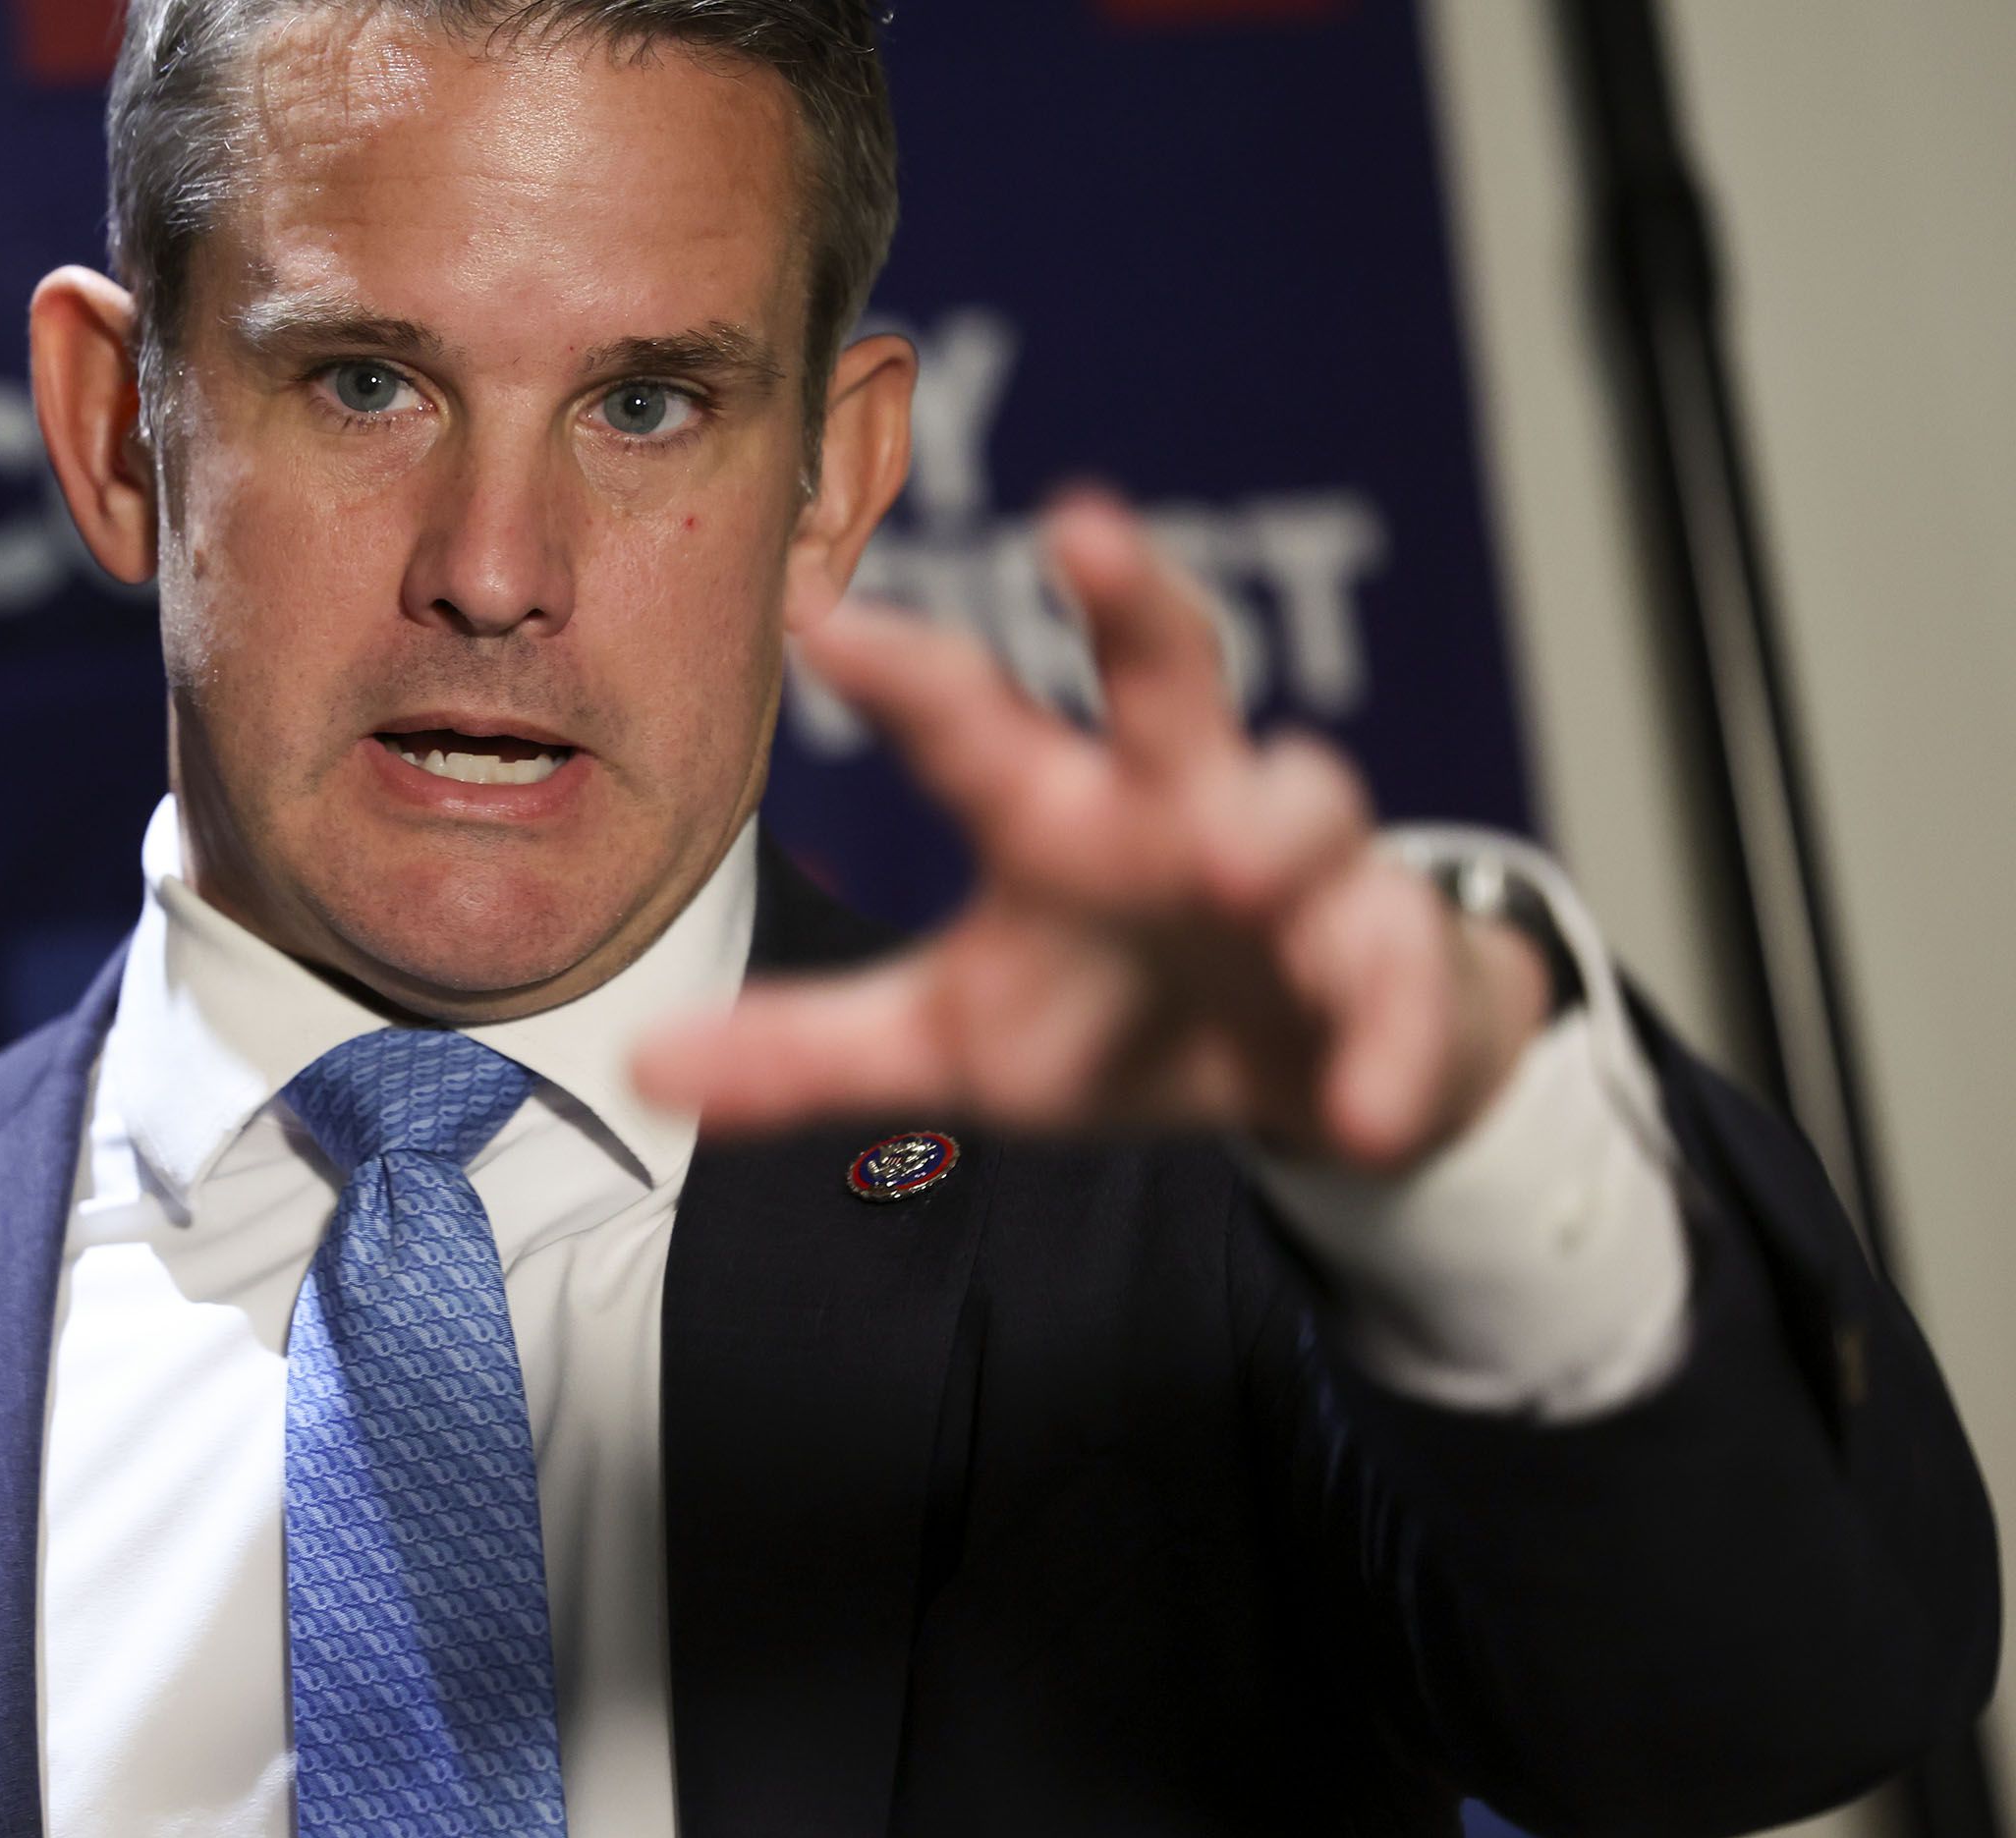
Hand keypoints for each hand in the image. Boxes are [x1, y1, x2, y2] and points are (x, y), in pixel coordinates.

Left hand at [636, 494, 1551, 1174]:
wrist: (1307, 1067)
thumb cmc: (1112, 1014)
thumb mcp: (955, 1044)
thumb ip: (808, 1050)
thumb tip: (639, 1069)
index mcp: (1056, 813)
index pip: (968, 722)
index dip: (899, 673)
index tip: (819, 618)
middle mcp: (1174, 803)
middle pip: (1164, 665)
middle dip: (1132, 602)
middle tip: (1086, 529)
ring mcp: (1297, 867)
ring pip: (1304, 799)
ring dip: (1275, 822)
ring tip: (1233, 866)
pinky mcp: (1391, 953)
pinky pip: (1397, 978)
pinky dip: (1387, 1037)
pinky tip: (1360, 1110)